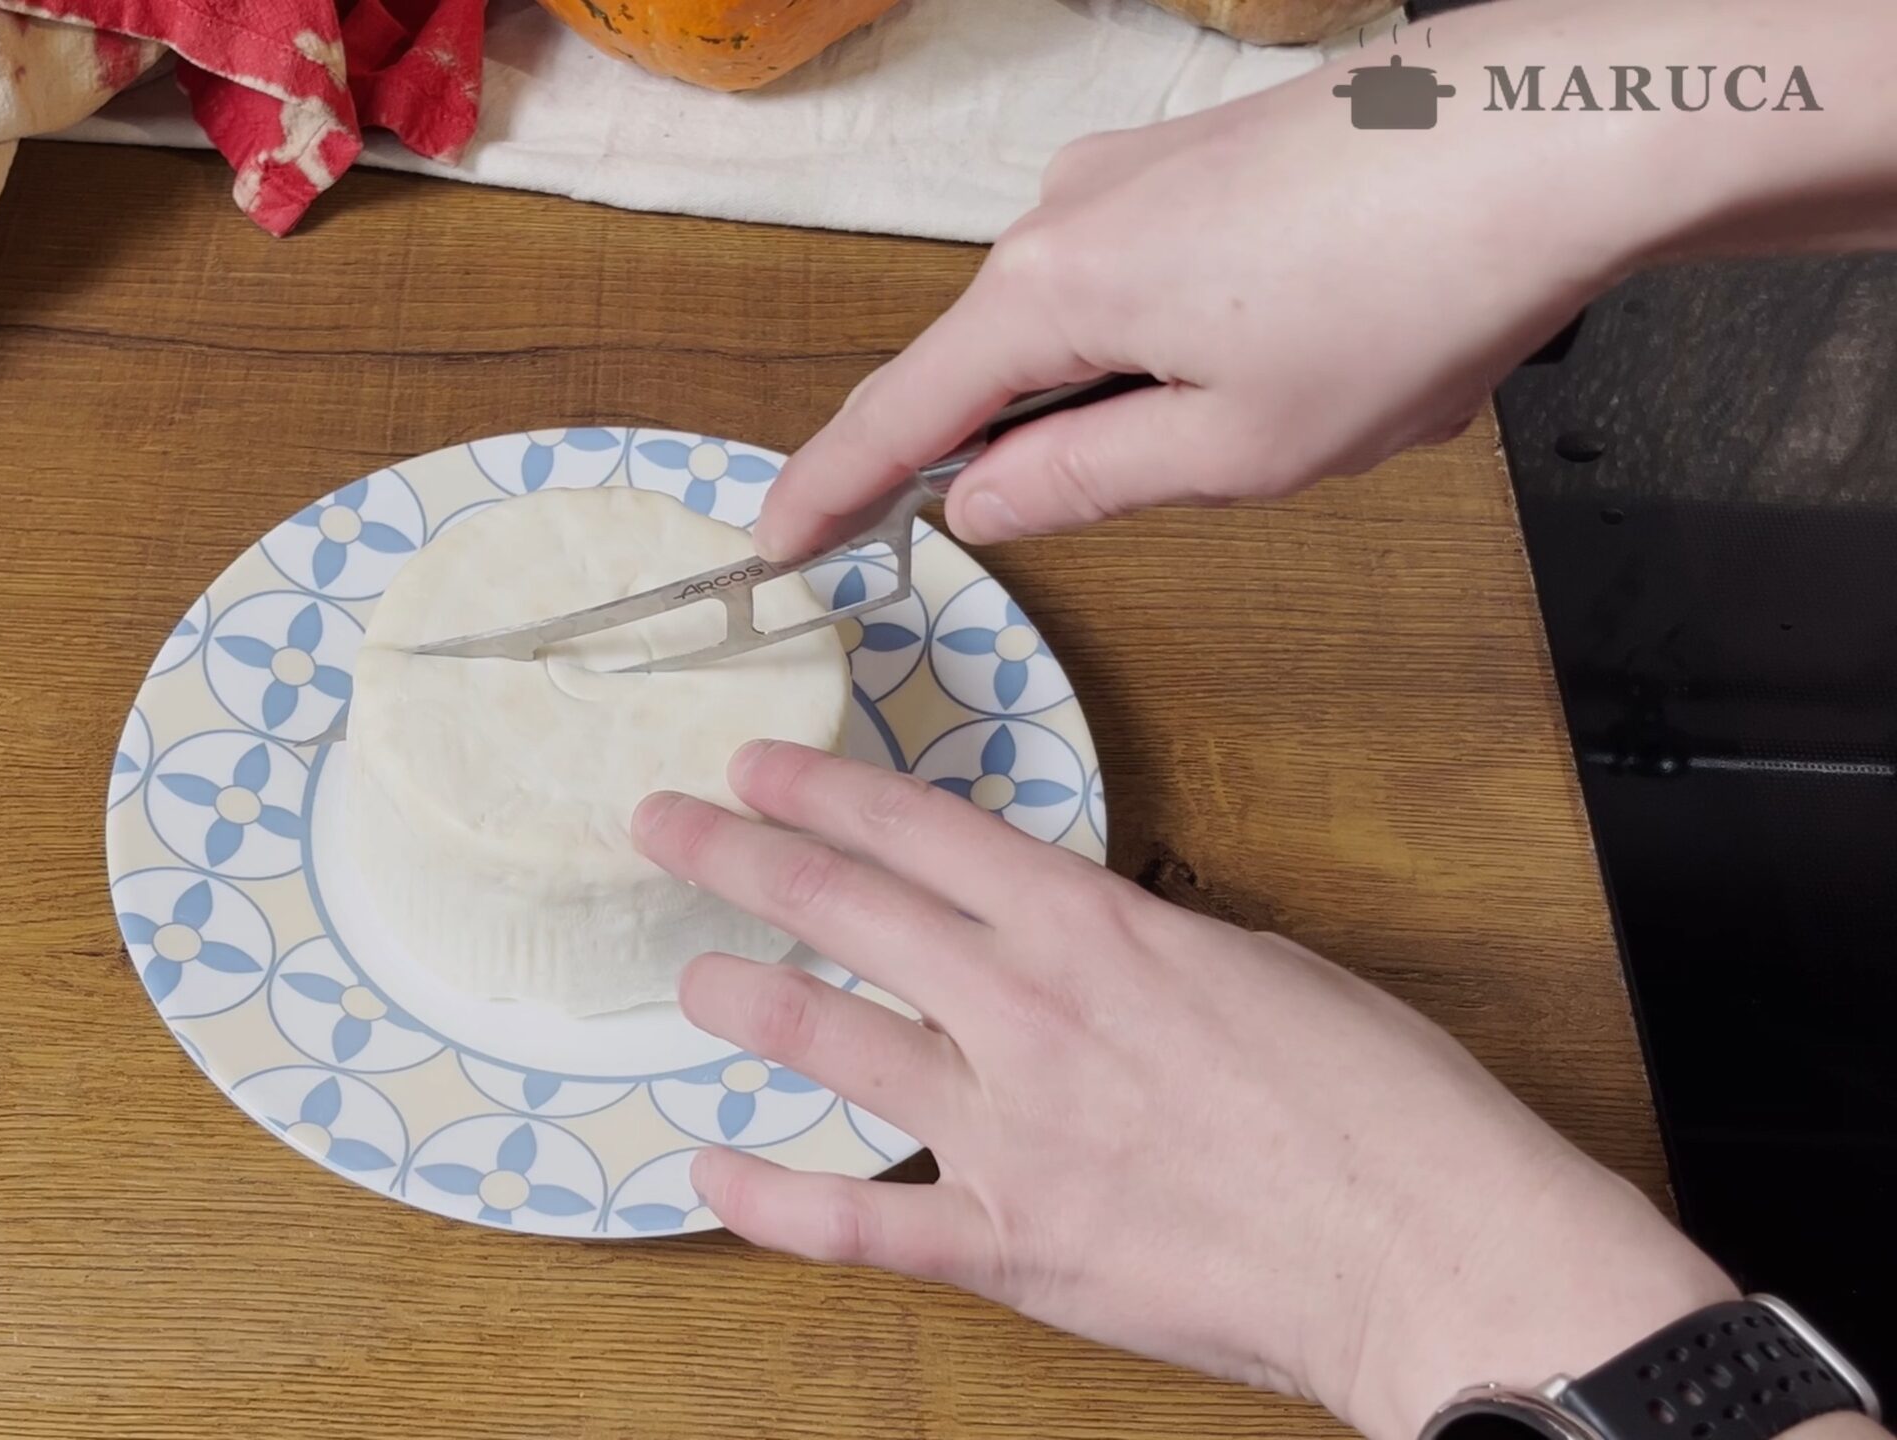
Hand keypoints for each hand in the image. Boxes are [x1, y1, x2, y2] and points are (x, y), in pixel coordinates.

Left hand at [632, 742, 1737, 1439]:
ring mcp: (1009, 1132)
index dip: (821, 793)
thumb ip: (1138, 951)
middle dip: (738, 857)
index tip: (753, 769)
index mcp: (1095, 929)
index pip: (920, 832)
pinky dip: (773, 1201)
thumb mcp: (1258, 970)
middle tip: (665, 827)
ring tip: (690, 975)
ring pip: (832, 1043)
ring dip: (743, 1001)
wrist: (1434, 1251)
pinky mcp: (1013, 1246)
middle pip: (848, 910)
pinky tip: (710, 1173)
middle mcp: (1028, 1012)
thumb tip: (1073, 946)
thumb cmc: (1380, 1105)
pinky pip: (859, 1223)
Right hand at [753, 0, 1896, 559]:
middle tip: (1158, 492)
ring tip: (1316, 404)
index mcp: (1047, 291)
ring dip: (1156, 391)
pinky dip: (1204, 335)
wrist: (1561, 131)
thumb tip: (977, 501)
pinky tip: (1326, 343)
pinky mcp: (1205, 146)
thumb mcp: (1235, 447)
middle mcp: (1062, 207)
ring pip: (1089, 318)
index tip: (771, 544)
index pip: (899, 412)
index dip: (831, 489)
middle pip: (997, 360)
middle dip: (1049, 445)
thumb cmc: (1401, 302)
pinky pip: (1152, 268)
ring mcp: (1134, 163)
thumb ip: (1082, 482)